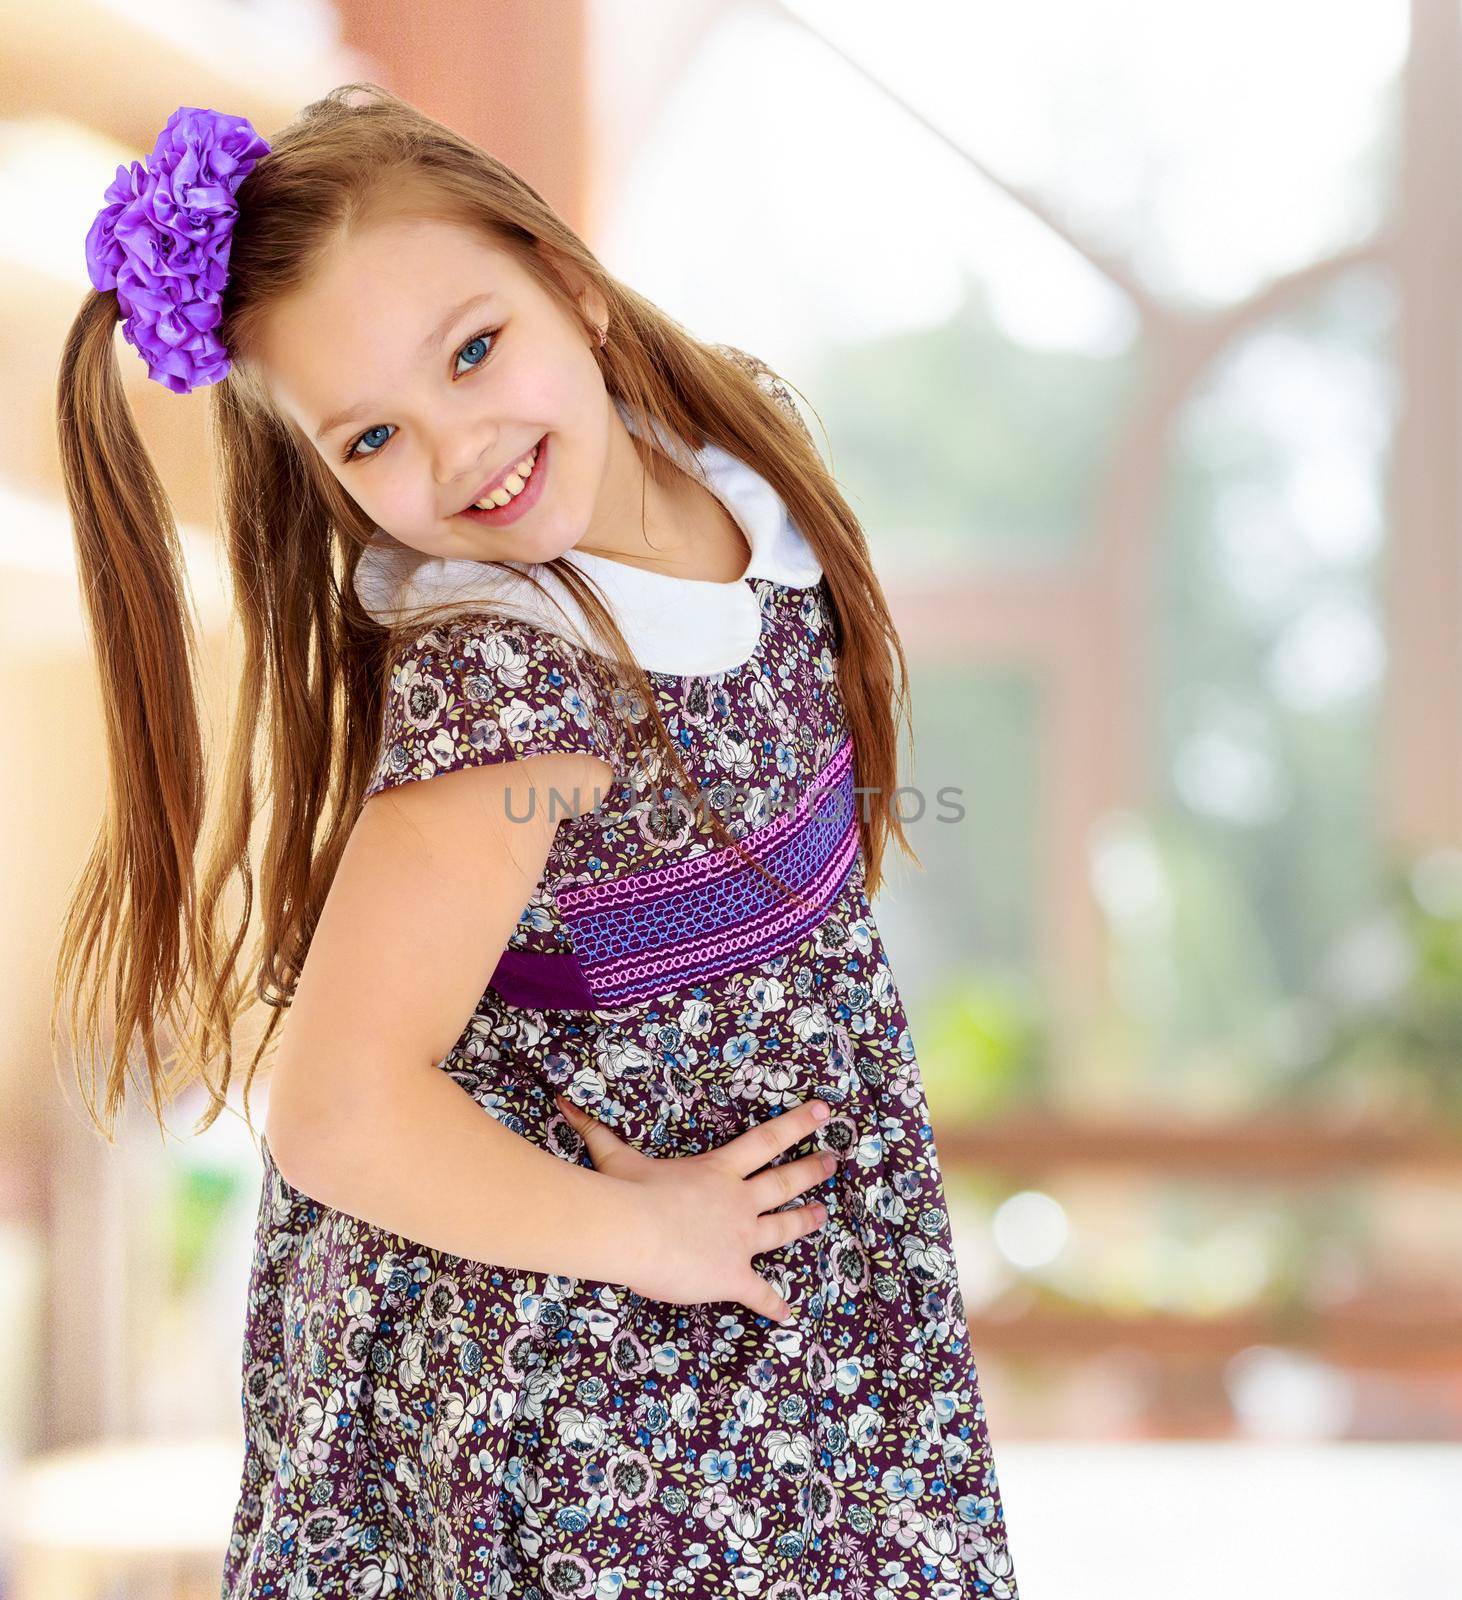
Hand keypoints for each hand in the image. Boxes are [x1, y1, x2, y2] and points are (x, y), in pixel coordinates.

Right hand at [553, 1093, 836, 1325]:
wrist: (634, 1232)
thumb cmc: (627, 1193)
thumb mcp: (614, 1157)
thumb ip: (595, 1131)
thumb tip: (565, 1104)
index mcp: (718, 1172)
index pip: (766, 1140)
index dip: (797, 1124)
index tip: (823, 1112)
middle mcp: (738, 1202)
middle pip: (785, 1182)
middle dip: (812, 1171)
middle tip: (834, 1162)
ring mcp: (741, 1239)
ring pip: (783, 1228)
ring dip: (805, 1220)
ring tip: (824, 1214)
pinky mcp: (734, 1276)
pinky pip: (759, 1294)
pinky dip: (774, 1304)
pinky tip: (788, 1314)